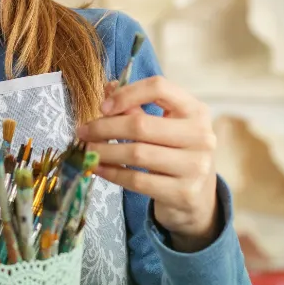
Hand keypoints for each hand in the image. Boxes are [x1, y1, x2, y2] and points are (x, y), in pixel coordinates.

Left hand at [76, 76, 220, 252]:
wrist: (199, 196)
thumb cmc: (177, 153)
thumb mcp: (166, 126)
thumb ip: (138, 107)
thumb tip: (108, 89)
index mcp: (196, 110)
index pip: (159, 88)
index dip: (127, 94)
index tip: (103, 107)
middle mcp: (201, 136)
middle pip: (141, 125)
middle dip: (105, 127)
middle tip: (83, 131)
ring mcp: (194, 166)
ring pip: (137, 154)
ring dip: (105, 151)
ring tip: (88, 150)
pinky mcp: (183, 192)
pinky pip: (137, 180)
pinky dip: (112, 173)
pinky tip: (98, 168)